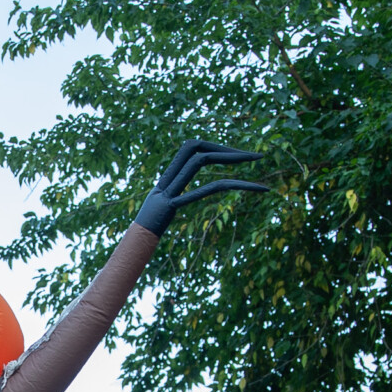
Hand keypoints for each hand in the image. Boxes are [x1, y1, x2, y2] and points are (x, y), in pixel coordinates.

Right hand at [134, 140, 265, 234]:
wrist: (133, 245)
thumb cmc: (148, 231)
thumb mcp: (163, 208)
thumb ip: (174, 196)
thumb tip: (183, 193)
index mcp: (167, 178)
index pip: (191, 149)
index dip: (214, 146)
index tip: (236, 154)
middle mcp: (167, 179)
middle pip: (197, 149)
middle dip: (227, 149)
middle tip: (257, 156)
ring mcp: (168, 191)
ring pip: (200, 161)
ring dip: (232, 158)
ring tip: (258, 161)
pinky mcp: (171, 206)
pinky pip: (204, 189)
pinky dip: (230, 184)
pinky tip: (250, 186)